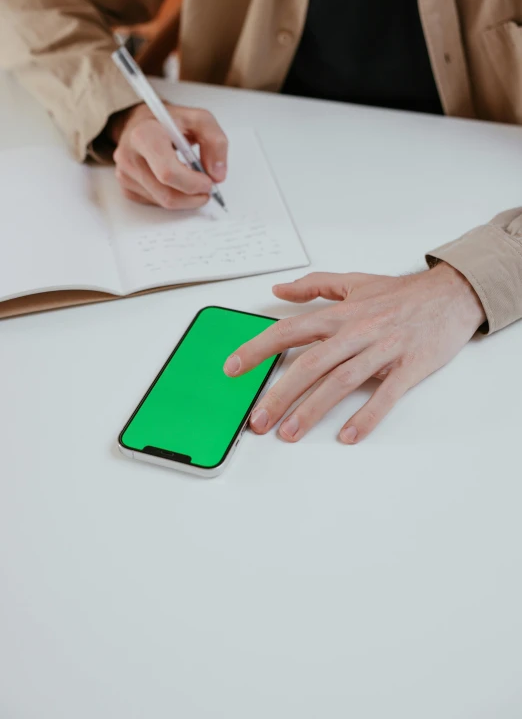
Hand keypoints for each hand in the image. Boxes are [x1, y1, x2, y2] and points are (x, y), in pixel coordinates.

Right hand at [109, 102, 227, 208]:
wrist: (140, 122)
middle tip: (206, 188)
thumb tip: (217, 175)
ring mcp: (124, 174)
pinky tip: (174, 182)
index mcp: (145, 135)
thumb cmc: (169, 121)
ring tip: (192, 181)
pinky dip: (172, 196)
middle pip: (167, 194)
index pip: (168, 173)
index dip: (192, 183)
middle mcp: (129, 156)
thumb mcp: (199, 120)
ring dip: (185, 198)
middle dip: (193, 196)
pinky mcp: (126, 187)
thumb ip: (216, 142)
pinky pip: (156, 203)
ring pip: (163, 203)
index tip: (208, 182)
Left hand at [224, 264, 485, 443]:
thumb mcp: (355, 282)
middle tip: (258, 421)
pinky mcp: (409, 367)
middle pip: (310, 364)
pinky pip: (385, 395)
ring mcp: (383, 349)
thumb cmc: (402, 294)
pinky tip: (349, 436)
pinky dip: (367, 416)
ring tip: (290, 434)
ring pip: (341, 381)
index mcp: (340, 314)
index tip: (233, 368)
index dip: (258, 349)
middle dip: (279, 394)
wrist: (453, 294)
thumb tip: (278, 290)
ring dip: (313, 410)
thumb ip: (315, 286)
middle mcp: (357, 331)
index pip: (289, 330)